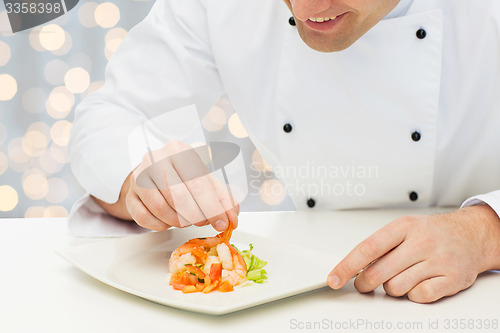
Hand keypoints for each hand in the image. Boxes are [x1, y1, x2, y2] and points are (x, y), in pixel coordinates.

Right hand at [124, 140, 238, 230]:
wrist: (153, 173)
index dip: (213, 207)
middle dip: (197, 216)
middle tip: (204, 222)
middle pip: (179, 197)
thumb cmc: (182, 176)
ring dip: (179, 222)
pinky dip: (161, 225)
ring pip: (162, 209)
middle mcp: (156, 160)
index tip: (223, 222)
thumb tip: (232, 216)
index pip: (198, 183)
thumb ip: (221, 196)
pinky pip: (145, 218)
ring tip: (188, 219)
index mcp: (179, 150)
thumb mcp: (206, 179)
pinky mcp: (130, 195)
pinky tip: (169, 220)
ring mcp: (139, 177)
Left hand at [327, 205, 499, 302]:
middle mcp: (421, 242)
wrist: (470, 235)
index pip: (368, 248)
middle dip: (365, 283)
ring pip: (396, 287)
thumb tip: (352, 268)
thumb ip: (379, 246)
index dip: (347, 266)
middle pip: (378, 273)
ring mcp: (438, 260)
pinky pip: (418, 297)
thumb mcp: (403, 228)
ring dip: (391, 288)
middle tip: (365, 283)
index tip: (334, 278)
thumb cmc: (430, 233)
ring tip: (401, 276)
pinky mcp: (451, 279)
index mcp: (404, 226)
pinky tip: (418, 283)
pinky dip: (412, 295)